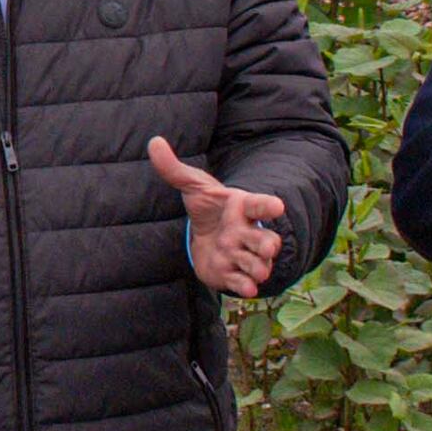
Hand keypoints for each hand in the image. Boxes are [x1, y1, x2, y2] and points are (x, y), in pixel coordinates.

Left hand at [149, 137, 289, 297]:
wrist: (206, 234)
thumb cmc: (207, 206)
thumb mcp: (192, 185)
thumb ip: (174, 167)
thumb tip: (154, 142)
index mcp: (242, 208)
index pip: (259, 205)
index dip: (268, 206)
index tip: (278, 206)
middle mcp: (247, 233)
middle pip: (266, 240)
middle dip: (268, 245)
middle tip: (268, 247)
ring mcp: (242, 255)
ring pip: (258, 264)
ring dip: (256, 267)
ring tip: (255, 270)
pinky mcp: (232, 274)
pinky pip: (243, 283)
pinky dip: (245, 286)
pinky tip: (247, 288)